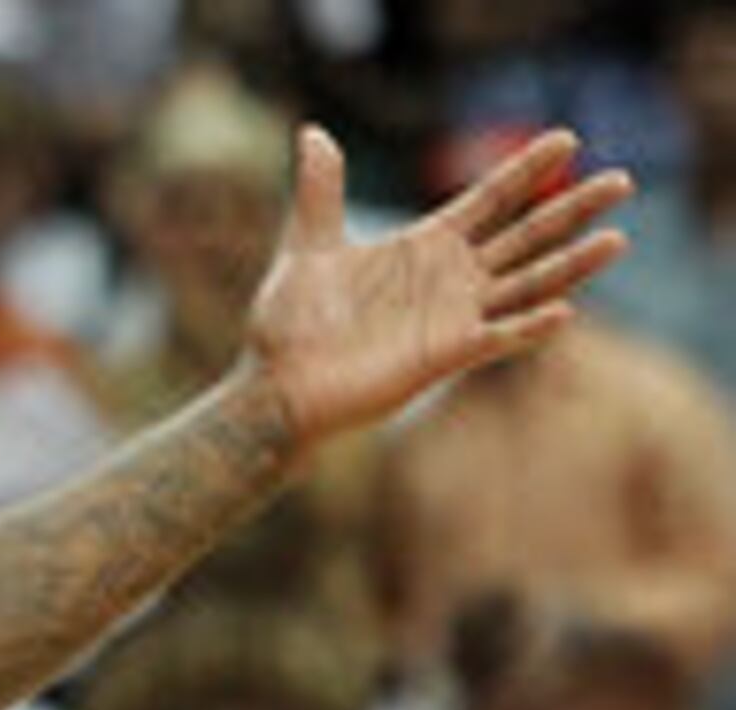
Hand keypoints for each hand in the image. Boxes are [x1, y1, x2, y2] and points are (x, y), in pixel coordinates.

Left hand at [242, 126, 629, 451]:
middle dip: (573, 208)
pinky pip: (496, 339)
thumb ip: (320, 192)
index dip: (526, 169)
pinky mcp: (443, 357)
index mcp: (425, 247)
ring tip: (618, 239)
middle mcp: (450, 279)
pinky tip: (564, 311)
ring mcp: (452, 318)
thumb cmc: (289, 325)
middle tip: (624, 180)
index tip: (567, 137)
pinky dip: (528, 327)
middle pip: (525, 235)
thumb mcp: (306, 246)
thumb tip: (312, 134)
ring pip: (527, 284)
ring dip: (572, 265)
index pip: (488, 199)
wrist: (274, 386)